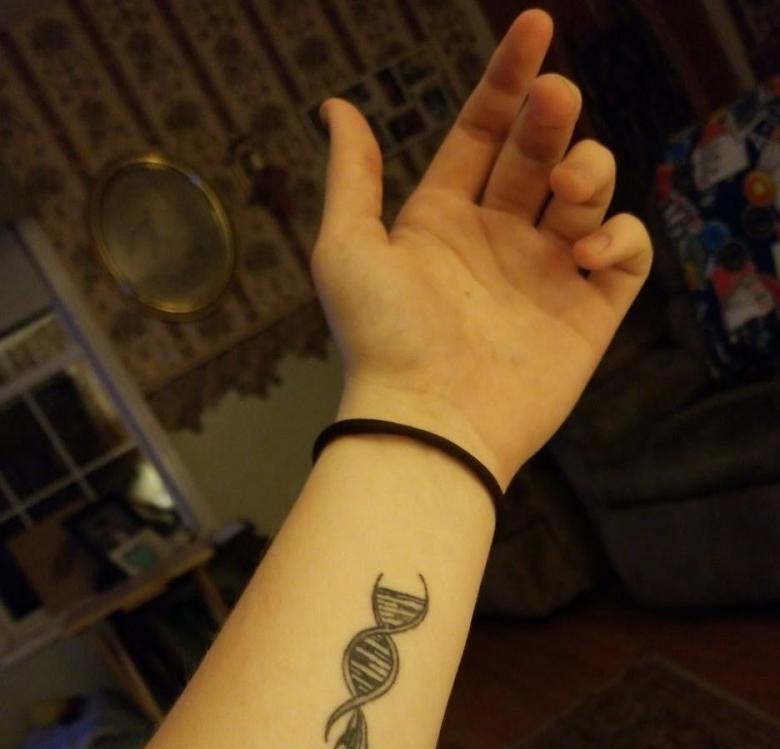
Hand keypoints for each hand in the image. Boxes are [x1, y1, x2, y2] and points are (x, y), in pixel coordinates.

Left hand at [311, 8, 652, 489]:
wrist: (428, 423)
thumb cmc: (382, 339)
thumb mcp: (347, 248)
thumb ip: (352, 175)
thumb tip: (336, 107)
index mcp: (445, 218)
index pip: (484, 131)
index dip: (508, 78)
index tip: (534, 28)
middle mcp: (498, 240)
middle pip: (540, 154)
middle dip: (552, 117)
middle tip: (556, 101)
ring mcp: (546, 275)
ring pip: (589, 194)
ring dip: (588, 171)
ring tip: (566, 190)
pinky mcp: (589, 314)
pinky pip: (626, 255)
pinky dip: (619, 238)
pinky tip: (584, 250)